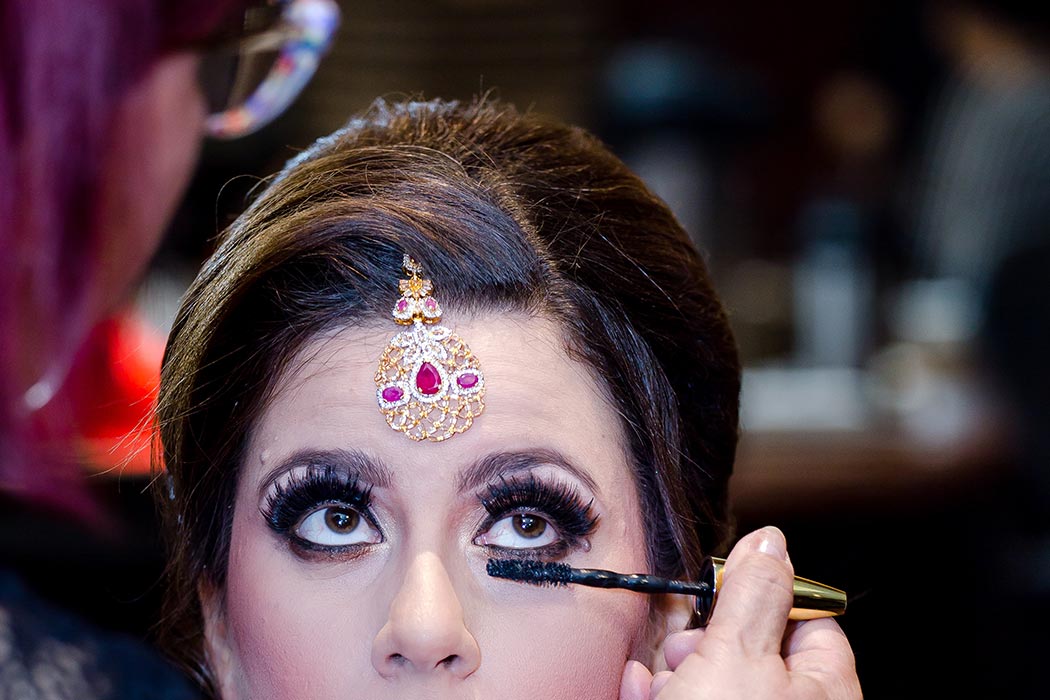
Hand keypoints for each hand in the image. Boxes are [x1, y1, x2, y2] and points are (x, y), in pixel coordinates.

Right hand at [619, 527, 860, 699]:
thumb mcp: (738, 654)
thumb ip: (755, 594)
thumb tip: (771, 542)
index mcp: (824, 688)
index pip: (807, 617)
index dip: (762, 593)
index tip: (726, 583)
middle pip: (750, 649)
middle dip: (705, 638)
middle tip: (687, 645)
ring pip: (712, 679)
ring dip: (675, 668)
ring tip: (659, 677)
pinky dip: (657, 693)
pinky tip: (641, 686)